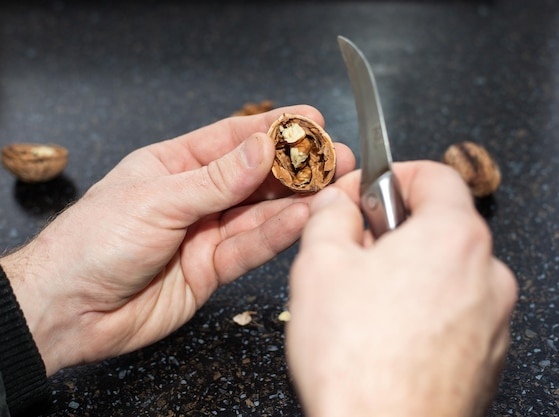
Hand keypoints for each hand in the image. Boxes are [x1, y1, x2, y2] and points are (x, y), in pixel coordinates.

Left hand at [0, 105, 355, 375]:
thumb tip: (262, 147)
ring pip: (260, 213)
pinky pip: (250, 248)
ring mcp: (206, 233)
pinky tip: (301, 220)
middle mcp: (195, 197)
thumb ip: (215, 179)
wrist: (69, 310)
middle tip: (335, 158)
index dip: (274, 128)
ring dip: (295, 201)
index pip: (233, 138)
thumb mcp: (157, 200)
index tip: (311, 119)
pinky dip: (277, 235)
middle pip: (255, 177)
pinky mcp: (212, 269)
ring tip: (330, 188)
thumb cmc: (93, 243)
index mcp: (174, 165)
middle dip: (296, 167)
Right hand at [286, 161, 517, 416]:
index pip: (435, 174)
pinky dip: (425, 308)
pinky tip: (387, 335)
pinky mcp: (487, 354)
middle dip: (393, 228)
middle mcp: (488, 272)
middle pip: (440, 224)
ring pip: (447, 270)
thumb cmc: (357, 357)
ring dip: (409, 270)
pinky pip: (456, 311)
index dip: (391, 176)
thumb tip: (336, 202)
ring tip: (365, 301)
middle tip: (352, 252)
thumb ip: (329, 215)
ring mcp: (493, 317)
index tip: (363, 195)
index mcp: (454, 235)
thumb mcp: (320, 263)